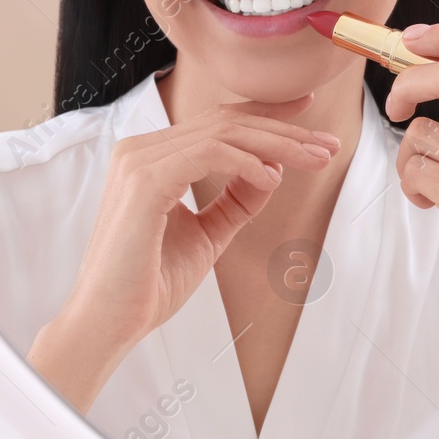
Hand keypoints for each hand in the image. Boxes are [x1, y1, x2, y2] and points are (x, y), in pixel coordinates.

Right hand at [28, 94, 340, 410]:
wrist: (110, 323)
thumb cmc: (149, 285)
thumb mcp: (208, 235)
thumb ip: (236, 201)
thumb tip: (271, 171)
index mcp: (151, 158)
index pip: (218, 123)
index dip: (267, 115)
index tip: (310, 116)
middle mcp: (141, 150)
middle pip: (226, 122)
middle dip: (284, 129)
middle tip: (328, 144)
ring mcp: (139, 161)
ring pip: (224, 134)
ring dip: (277, 145)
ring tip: (316, 160)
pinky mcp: (145, 180)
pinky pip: (209, 155)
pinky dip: (247, 164)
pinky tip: (273, 179)